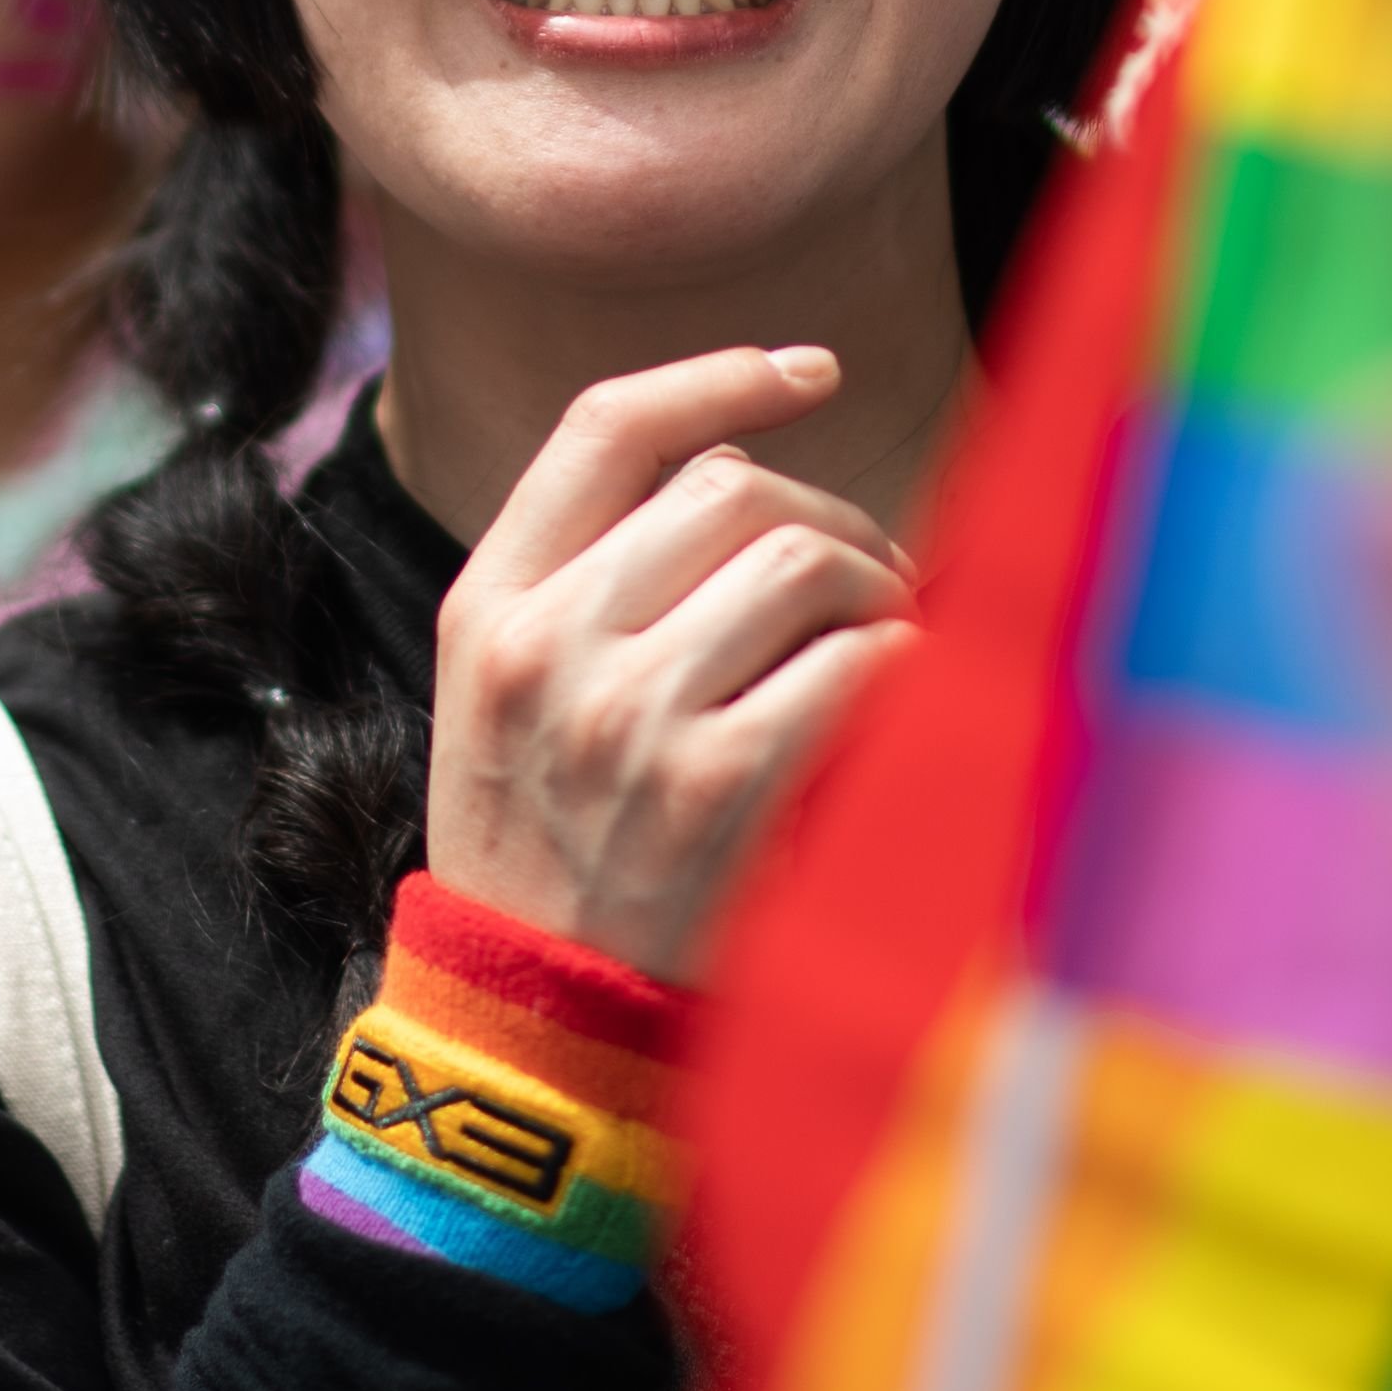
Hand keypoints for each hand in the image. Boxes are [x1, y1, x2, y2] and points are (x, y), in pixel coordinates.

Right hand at [428, 344, 921, 981]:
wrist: (535, 1020)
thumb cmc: (545, 847)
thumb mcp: (504, 699)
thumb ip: (588, 584)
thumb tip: (751, 475)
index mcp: (487, 605)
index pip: (606, 427)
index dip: (720, 376)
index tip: (813, 370)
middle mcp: (549, 644)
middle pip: (730, 488)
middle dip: (829, 515)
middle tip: (870, 575)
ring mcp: (628, 714)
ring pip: (801, 559)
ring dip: (876, 585)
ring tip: (886, 638)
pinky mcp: (714, 787)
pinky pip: (853, 663)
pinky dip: (904, 662)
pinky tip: (905, 693)